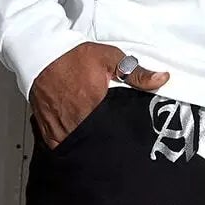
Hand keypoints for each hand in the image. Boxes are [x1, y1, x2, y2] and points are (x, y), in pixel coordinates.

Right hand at [29, 43, 169, 149]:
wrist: (41, 54)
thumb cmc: (74, 57)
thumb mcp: (111, 59)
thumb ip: (137, 73)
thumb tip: (163, 79)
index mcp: (94, 106)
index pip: (113, 134)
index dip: (121, 139)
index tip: (127, 142)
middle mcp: (76, 121)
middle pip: (95, 144)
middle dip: (105, 147)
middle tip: (114, 148)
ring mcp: (59, 127)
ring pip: (76, 149)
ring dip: (86, 149)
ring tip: (97, 150)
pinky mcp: (46, 128)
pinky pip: (57, 147)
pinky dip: (67, 148)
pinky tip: (76, 147)